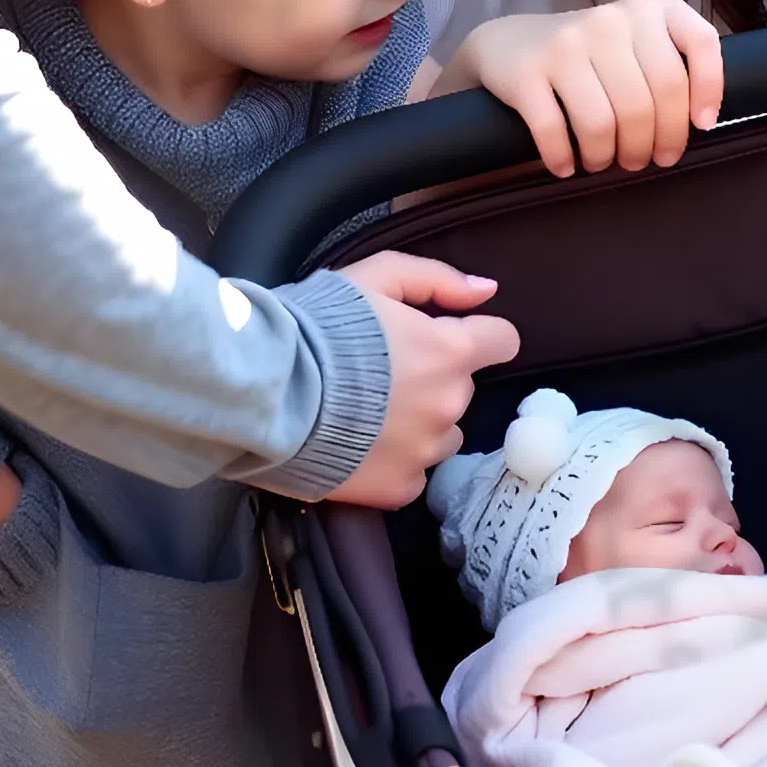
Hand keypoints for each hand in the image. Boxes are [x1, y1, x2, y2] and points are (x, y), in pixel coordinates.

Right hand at [323, 254, 518, 508]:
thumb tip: (487, 290)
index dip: (477, 336)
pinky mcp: (396, 488)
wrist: (265, 389)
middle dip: (432, 378)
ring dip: (419, 424)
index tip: (450, 339)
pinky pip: (412, 475)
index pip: (501, 341)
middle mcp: (448, 404)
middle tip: (379, 373)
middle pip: (461, 389)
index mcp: (450, 351)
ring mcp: (424, 451)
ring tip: (367, 414)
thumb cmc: (317, 326)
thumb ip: (437, 279)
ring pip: (441, 435)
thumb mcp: (374, 278)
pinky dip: (394, 463)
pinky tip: (360, 446)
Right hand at [440, 0, 725, 178]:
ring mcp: (566, 43)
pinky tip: (566, 165)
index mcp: (649, 10)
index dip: (710, 90)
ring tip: (604, 162)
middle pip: (653, 98)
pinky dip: (563, 158)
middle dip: (655, 143)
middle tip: (644, 160)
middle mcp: (611, 20)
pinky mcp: (527, 71)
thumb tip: (699, 123)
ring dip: (607, 157)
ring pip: (604, 122)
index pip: (700, 42)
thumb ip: (672, 66)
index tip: (702, 126)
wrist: (509, 42)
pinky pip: (553, 129)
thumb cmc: (590, 56)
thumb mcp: (637, 42)